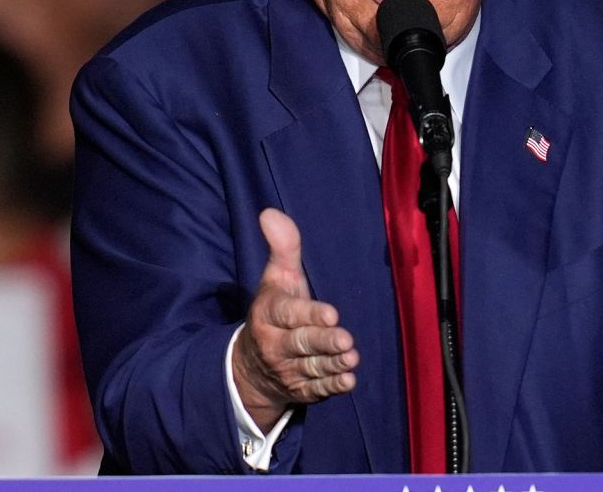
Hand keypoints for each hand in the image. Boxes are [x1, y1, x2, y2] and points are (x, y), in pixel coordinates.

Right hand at [232, 209, 358, 431]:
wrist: (251, 367)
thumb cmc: (275, 312)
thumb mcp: (276, 278)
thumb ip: (282, 248)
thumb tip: (270, 212)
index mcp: (269, 313)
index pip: (288, 313)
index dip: (308, 314)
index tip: (331, 313)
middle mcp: (276, 344)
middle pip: (301, 342)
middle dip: (323, 342)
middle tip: (345, 340)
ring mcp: (288, 369)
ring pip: (312, 367)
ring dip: (332, 364)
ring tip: (351, 358)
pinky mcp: (301, 390)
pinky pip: (316, 390)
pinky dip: (332, 387)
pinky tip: (348, 381)